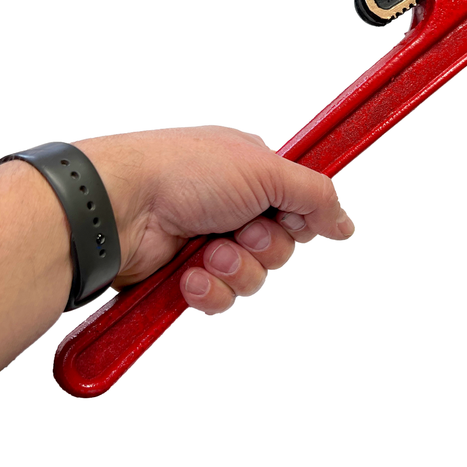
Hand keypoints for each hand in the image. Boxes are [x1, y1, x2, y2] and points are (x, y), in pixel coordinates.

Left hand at [76, 127, 353, 313]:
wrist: (120, 206)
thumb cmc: (185, 171)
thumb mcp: (265, 169)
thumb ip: (315, 195)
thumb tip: (346, 223)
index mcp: (252, 170)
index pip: (300, 202)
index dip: (301, 216)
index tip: (292, 217)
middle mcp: (233, 204)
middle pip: (282, 245)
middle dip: (265, 245)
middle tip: (241, 230)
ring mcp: (209, 239)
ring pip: (255, 276)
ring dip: (235, 267)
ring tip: (208, 252)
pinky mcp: (187, 273)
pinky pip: (221, 297)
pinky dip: (209, 289)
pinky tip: (188, 274)